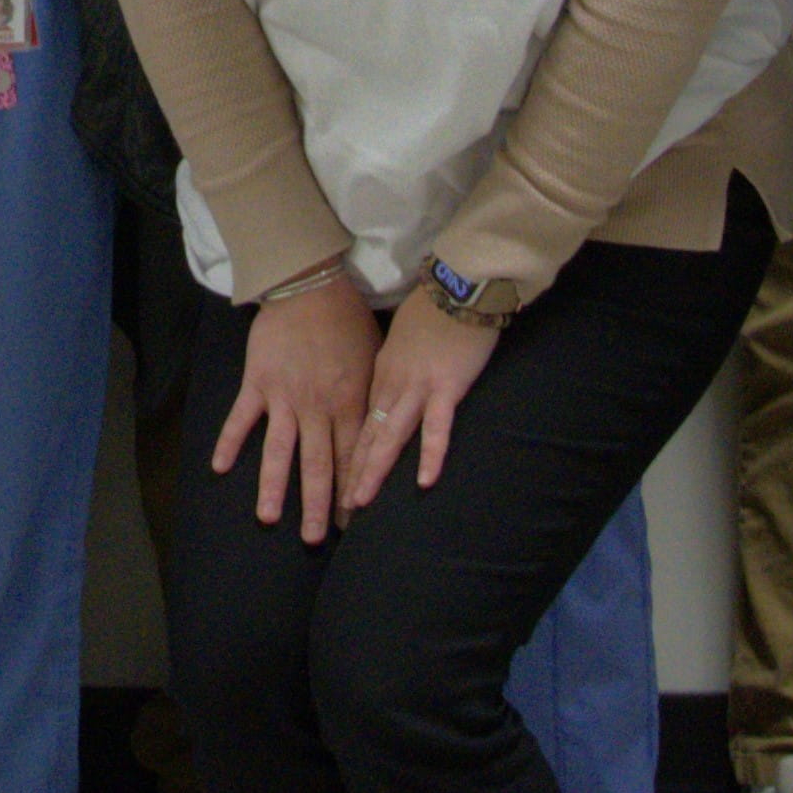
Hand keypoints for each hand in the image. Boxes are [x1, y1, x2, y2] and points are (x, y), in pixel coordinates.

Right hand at [207, 272, 381, 543]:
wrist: (310, 286)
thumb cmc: (347, 322)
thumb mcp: (373, 361)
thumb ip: (371, 400)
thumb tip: (379, 435)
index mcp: (349, 403)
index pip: (351, 459)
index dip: (350, 492)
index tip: (350, 523)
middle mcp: (316, 407)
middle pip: (316, 465)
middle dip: (316, 506)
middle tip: (314, 539)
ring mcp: (283, 397)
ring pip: (278, 451)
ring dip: (273, 487)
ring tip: (268, 519)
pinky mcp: (257, 382)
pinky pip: (240, 418)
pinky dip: (229, 442)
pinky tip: (219, 468)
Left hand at [342, 295, 504, 513]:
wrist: (458, 284)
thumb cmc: (434, 309)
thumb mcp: (401, 341)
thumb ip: (394, 368)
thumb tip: (387, 390)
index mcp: (380, 374)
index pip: (358, 423)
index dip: (346, 455)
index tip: (333, 483)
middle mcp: (391, 384)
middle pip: (366, 436)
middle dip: (349, 474)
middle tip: (336, 508)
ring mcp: (417, 387)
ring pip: (390, 435)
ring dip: (373, 470)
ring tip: (358, 502)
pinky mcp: (447, 386)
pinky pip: (437, 426)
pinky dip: (431, 454)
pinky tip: (425, 481)